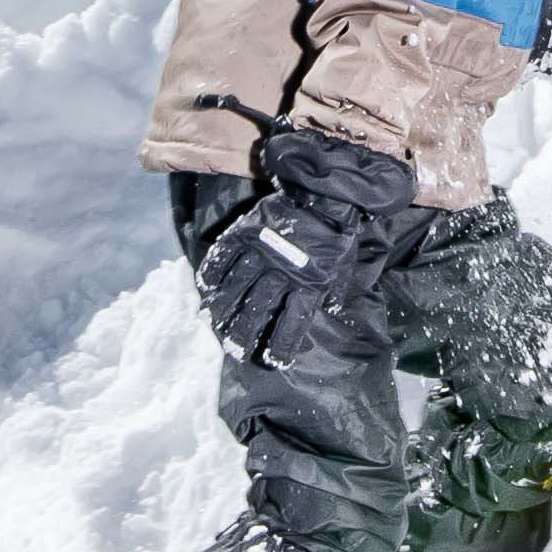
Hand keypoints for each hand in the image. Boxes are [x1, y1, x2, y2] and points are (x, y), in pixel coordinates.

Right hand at [192, 126, 419, 368]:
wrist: (326, 189)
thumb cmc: (338, 230)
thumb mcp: (344, 263)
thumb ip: (336, 289)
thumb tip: (330, 309)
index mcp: (309, 284)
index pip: (293, 324)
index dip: (281, 346)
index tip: (272, 362)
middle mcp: (282, 273)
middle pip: (257, 310)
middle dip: (243, 333)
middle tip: (233, 350)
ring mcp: (262, 252)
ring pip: (236, 287)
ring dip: (223, 309)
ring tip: (214, 324)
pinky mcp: (247, 232)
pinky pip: (224, 256)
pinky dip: (213, 272)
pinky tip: (206, 287)